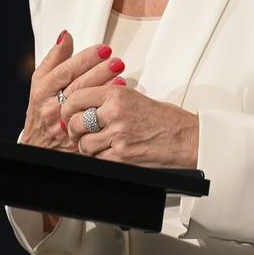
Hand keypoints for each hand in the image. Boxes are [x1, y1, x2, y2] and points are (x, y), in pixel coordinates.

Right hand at [20, 30, 124, 152]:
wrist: (39, 145)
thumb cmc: (41, 109)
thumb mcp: (41, 82)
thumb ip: (54, 59)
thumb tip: (66, 35)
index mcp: (42, 91)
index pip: (65, 71)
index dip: (85, 59)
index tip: (103, 48)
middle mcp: (51, 108)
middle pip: (77, 86)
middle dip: (99, 71)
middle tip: (116, 60)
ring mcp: (63, 124)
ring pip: (85, 103)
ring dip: (104, 87)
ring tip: (120, 74)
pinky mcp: (75, 138)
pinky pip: (92, 121)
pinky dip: (104, 108)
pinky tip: (115, 97)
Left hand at [61, 84, 198, 167]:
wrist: (186, 138)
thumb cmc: (166, 119)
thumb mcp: (135, 98)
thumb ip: (109, 99)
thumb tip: (85, 103)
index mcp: (117, 94)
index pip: (76, 97)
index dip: (68, 107)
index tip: (68, 112)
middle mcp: (115, 113)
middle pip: (75, 122)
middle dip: (73, 129)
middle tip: (77, 131)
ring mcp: (118, 136)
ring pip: (84, 144)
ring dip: (86, 146)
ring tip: (96, 144)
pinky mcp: (122, 157)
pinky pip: (97, 159)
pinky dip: (99, 158)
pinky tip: (108, 153)